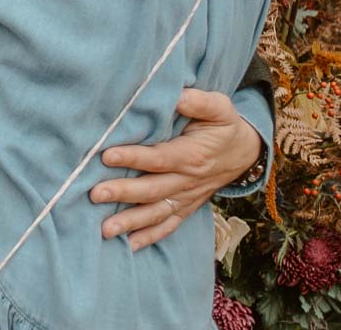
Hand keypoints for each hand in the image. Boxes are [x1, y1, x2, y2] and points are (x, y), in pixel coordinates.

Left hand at [88, 89, 261, 250]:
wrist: (245, 152)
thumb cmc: (225, 126)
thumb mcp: (219, 107)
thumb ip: (197, 101)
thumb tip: (175, 96)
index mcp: (193, 155)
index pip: (159, 158)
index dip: (134, 158)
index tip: (107, 156)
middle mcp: (188, 180)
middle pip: (153, 189)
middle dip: (123, 193)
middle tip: (95, 194)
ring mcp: (187, 197)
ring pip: (157, 212)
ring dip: (130, 222)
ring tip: (104, 229)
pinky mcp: (186, 207)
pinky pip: (168, 226)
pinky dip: (149, 237)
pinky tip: (127, 245)